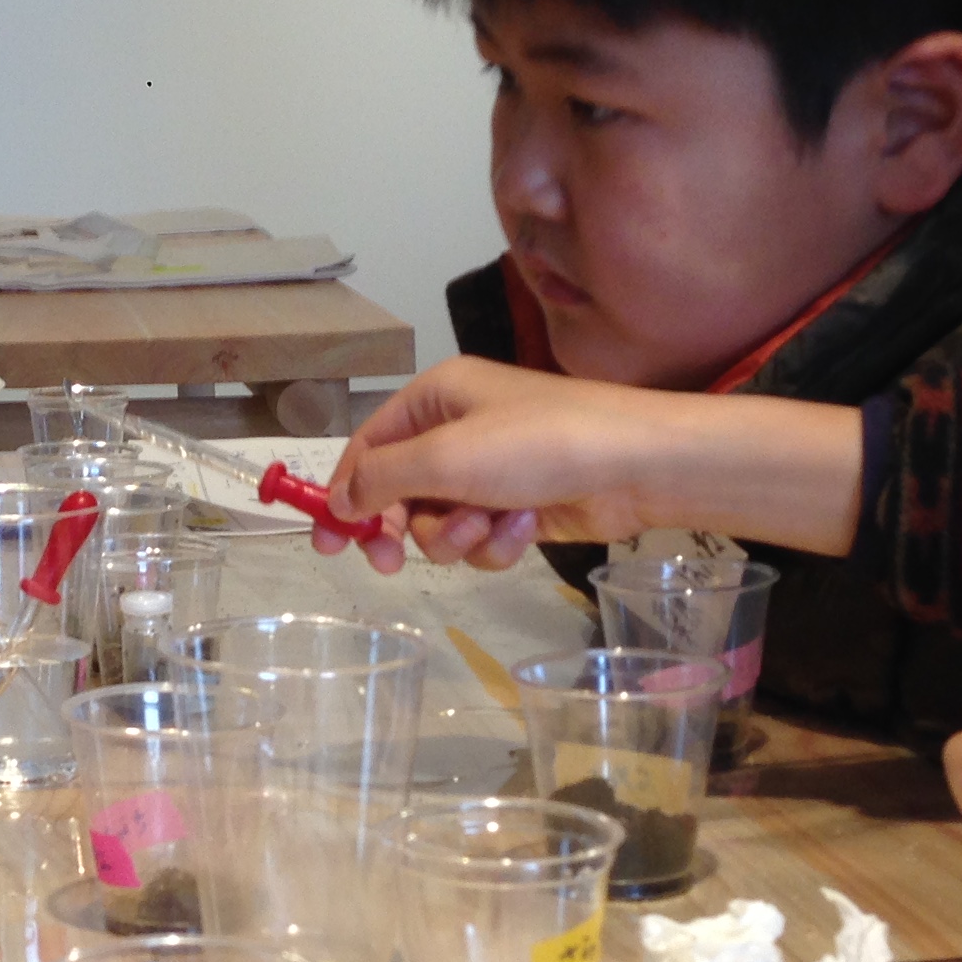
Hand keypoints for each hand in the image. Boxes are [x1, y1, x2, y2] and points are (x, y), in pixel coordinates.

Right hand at [320, 358, 865, 574]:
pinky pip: (481, 539)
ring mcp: (491, 471)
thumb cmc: (537, 445)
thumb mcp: (445, 457)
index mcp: (435, 398)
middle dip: (402, 526)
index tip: (327, 542)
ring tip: (491, 525)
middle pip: (397, 493)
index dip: (342, 494)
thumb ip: (379, 479)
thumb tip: (337, 501)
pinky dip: (497, 542)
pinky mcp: (519, 507)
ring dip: (458, 535)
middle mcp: (457, 431)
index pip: (367, 447)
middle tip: (391, 562)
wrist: (634, 466)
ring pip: (439, 524)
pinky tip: (525, 527)